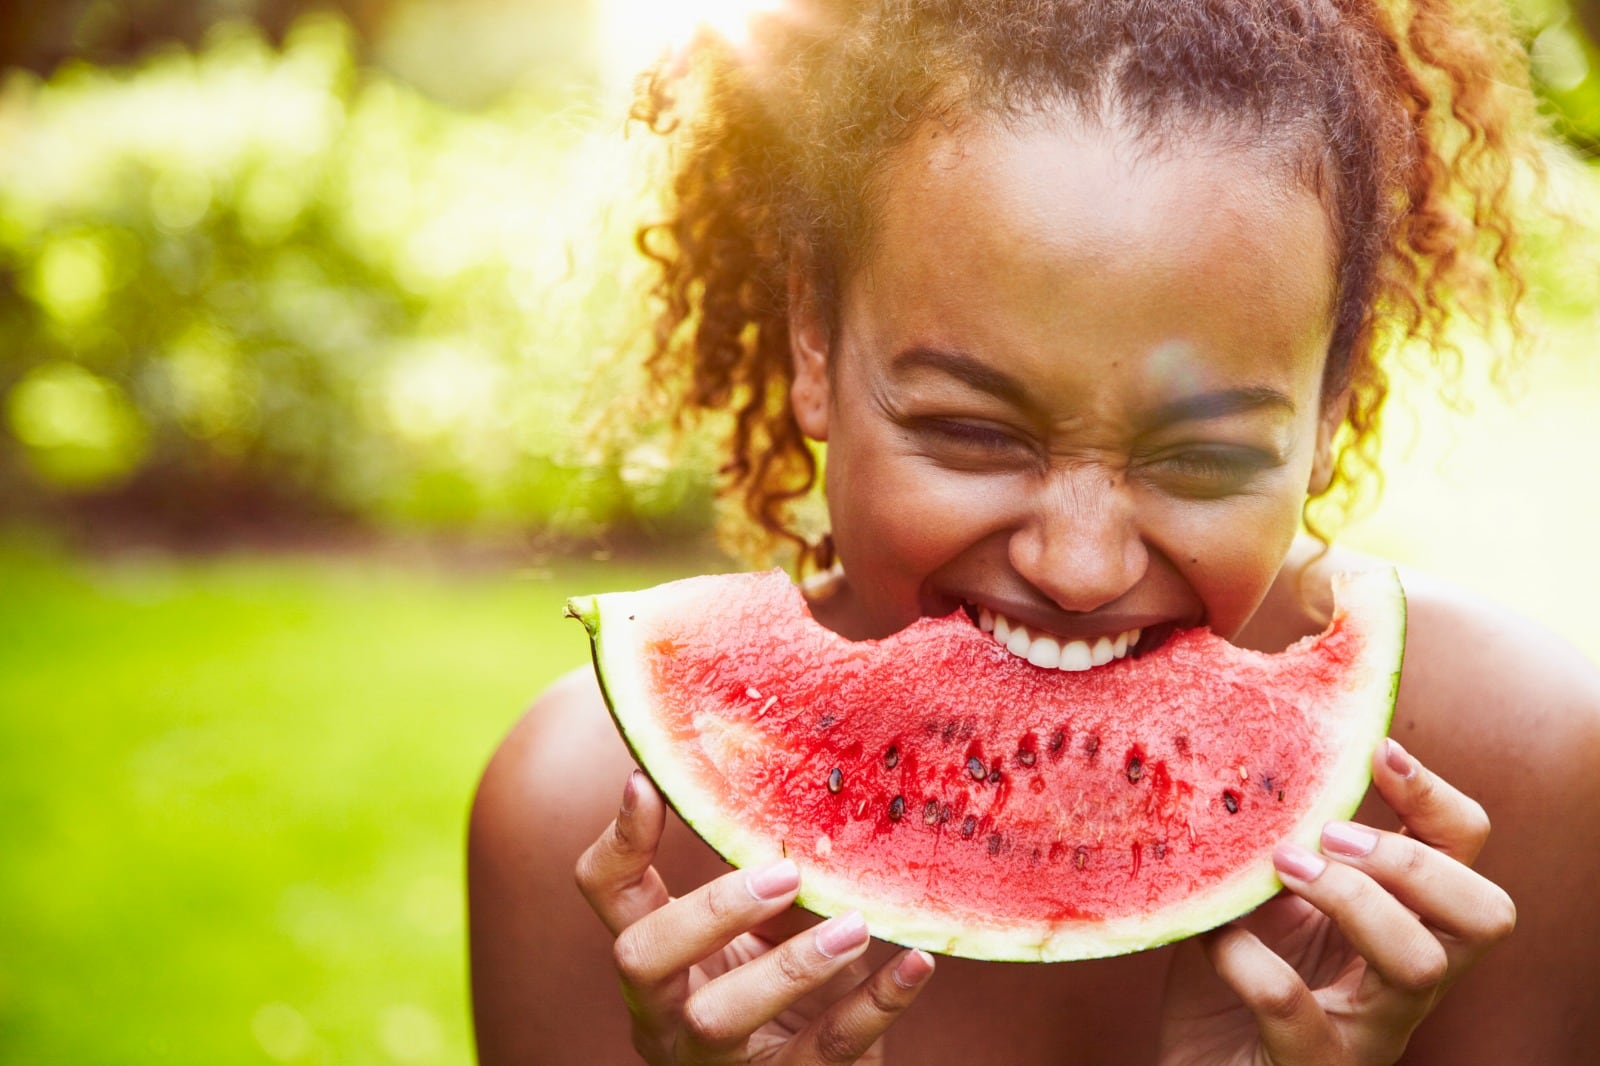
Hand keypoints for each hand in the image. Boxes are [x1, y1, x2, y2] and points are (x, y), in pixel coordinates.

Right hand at [574, 770, 935, 1063]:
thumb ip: (768, 879)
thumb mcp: (764, 930)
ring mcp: (714, 1062)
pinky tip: (915, 964)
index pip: (606, 894)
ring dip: (790, 964)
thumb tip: (806, 802)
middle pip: (642, 957)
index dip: (619, 841)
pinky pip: (826, 1050)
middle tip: (783, 874)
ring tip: (854, 925)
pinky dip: (875, 1004)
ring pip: (720, 1016)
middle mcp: (664, 1014)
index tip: (647, 782)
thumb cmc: (783, 988)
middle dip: (707, 910)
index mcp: (655, 960)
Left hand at [1157, 738, 1516, 1063]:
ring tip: (1282, 869)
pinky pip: (1299, 1010)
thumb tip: (1254, 767)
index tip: (1379, 750)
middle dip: (1414, 861)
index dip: (1436, 799)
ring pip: (1421, 965)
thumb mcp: (1257, 899)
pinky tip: (1214, 936)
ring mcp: (1367, 1030)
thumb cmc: (1229, 988)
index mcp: (1399, 924)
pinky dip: (1252, 961)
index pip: (1464, 855)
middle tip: (1331, 835)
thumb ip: (1272, 845)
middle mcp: (1402, 982)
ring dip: (1354, 901)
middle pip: (1484, 913)